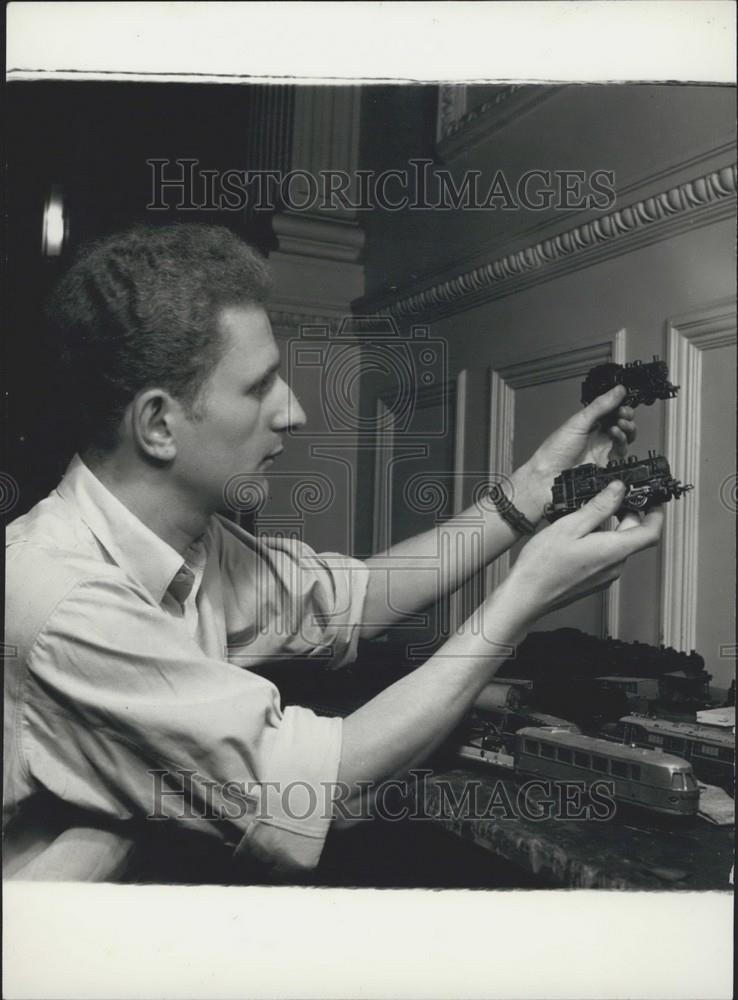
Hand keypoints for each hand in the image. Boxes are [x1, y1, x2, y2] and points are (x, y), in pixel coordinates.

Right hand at [499, 480, 662, 622]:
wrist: (527, 596)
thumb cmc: (543, 565)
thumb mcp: (570, 526)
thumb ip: (598, 507)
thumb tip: (618, 490)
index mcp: (614, 550)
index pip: (652, 532)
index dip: (657, 513)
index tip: (653, 499)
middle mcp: (615, 565)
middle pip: (634, 536)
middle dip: (629, 514)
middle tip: (612, 497)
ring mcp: (606, 576)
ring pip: (619, 545)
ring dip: (612, 527)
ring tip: (590, 514)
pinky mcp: (594, 581)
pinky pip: (607, 556)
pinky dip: (602, 540)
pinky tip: (580, 534)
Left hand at [515, 385, 636, 520]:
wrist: (551, 475)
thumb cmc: (556, 450)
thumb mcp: (579, 421)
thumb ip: (600, 406)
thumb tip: (618, 390)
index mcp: (588, 422)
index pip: (610, 409)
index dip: (619, 404)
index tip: (624, 399)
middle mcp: (597, 434)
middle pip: (621, 422)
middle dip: (626, 415)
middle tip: (624, 412)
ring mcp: (603, 448)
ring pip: (625, 436)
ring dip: (627, 427)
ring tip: (620, 422)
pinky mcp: (608, 462)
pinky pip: (622, 449)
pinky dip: (622, 439)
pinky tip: (616, 433)